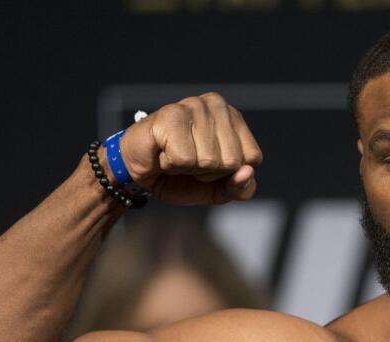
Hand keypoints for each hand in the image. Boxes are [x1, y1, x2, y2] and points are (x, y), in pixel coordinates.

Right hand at [117, 92, 263, 204]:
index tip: (209, 166)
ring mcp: (194, 106)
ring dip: (188, 169)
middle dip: (209, 173)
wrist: (137, 171)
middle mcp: (217, 105)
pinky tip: (162, 151)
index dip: (230, 174)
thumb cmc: (180, 175)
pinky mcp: (171, 114)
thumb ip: (240, 188)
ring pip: (209, 161)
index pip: (252, 158)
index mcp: (234, 118)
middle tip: (189, 162)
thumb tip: (247, 173)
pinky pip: (185, 159)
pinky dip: (171, 165)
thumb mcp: (217, 189)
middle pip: (232, 161)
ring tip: (175, 155)